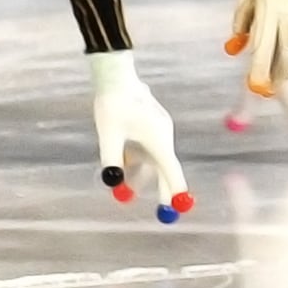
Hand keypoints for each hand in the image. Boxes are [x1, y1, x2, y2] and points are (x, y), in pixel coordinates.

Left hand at [87, 52, 192, 222]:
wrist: (115, 75)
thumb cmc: (112, 104)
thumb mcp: (108, 135)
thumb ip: (112, 159)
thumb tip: (113, 182)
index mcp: (157, 138)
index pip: (171, 170)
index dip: (175, 190)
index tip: (178, 207)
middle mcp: (163, 135)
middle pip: (167, 168)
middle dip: (165, 189)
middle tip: (165, 212)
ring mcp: (159, 129)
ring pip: (154, 159)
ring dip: (143, 174)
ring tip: (128, 190)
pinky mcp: (152, 124)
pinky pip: (148, 148)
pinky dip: (139, 159)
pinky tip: (124, 162)